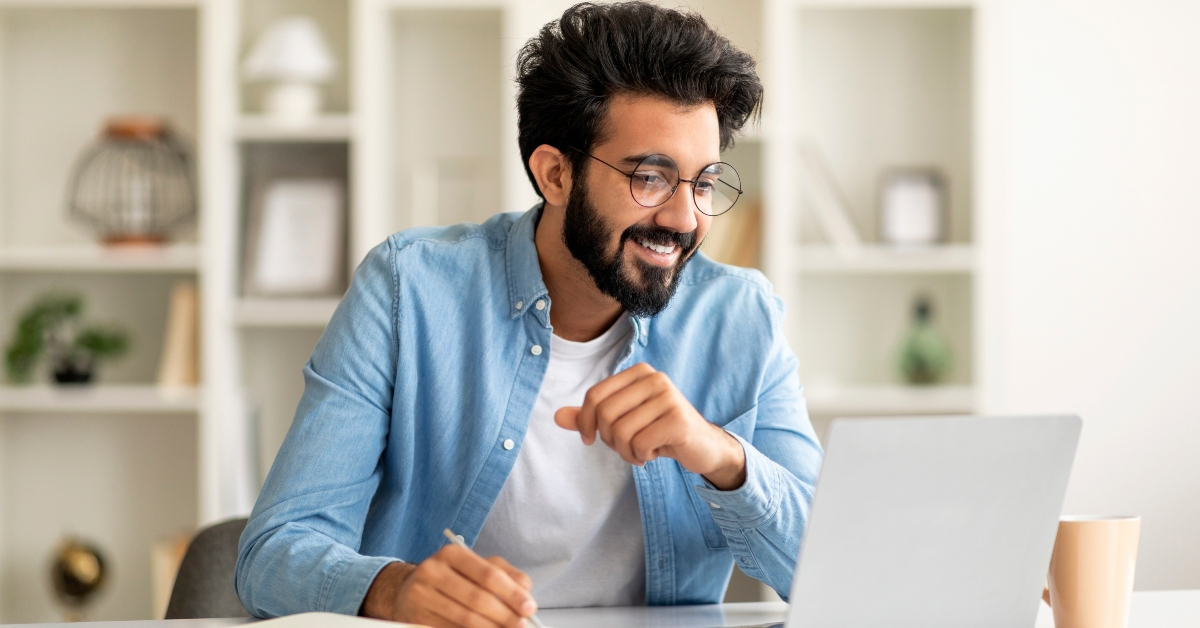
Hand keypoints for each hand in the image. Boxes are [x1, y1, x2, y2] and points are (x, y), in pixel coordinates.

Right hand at [360, 545, 536, 627]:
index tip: (529, 607)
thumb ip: (504, 574)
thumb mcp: (477, 567)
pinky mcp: (416, 619)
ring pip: (465, 619)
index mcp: (451, 554)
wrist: (408, 592)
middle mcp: (432, 571)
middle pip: (477, 598)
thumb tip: (526, 592)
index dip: (512, 593)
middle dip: (505, 615)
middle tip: (521, 625)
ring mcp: (421, 597)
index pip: (488, 574)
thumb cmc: (451, 579)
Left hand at [554, 362, 746, 489]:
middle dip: (609, 440)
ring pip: (622, 432)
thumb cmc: (658, 430)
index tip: (589, 439)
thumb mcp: (622, 421)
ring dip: (626, 452)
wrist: (701, 446)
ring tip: (640, 452)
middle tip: (625, 447)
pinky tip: (654, 453)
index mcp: (639, 373)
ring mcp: (669, 397)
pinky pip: (640, 443)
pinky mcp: (678, 420)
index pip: (595, 396)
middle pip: (606, 414)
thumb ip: (591, 417)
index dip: (584, 422)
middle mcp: (654, 379)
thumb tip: (556, 417)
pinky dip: (641, 456)